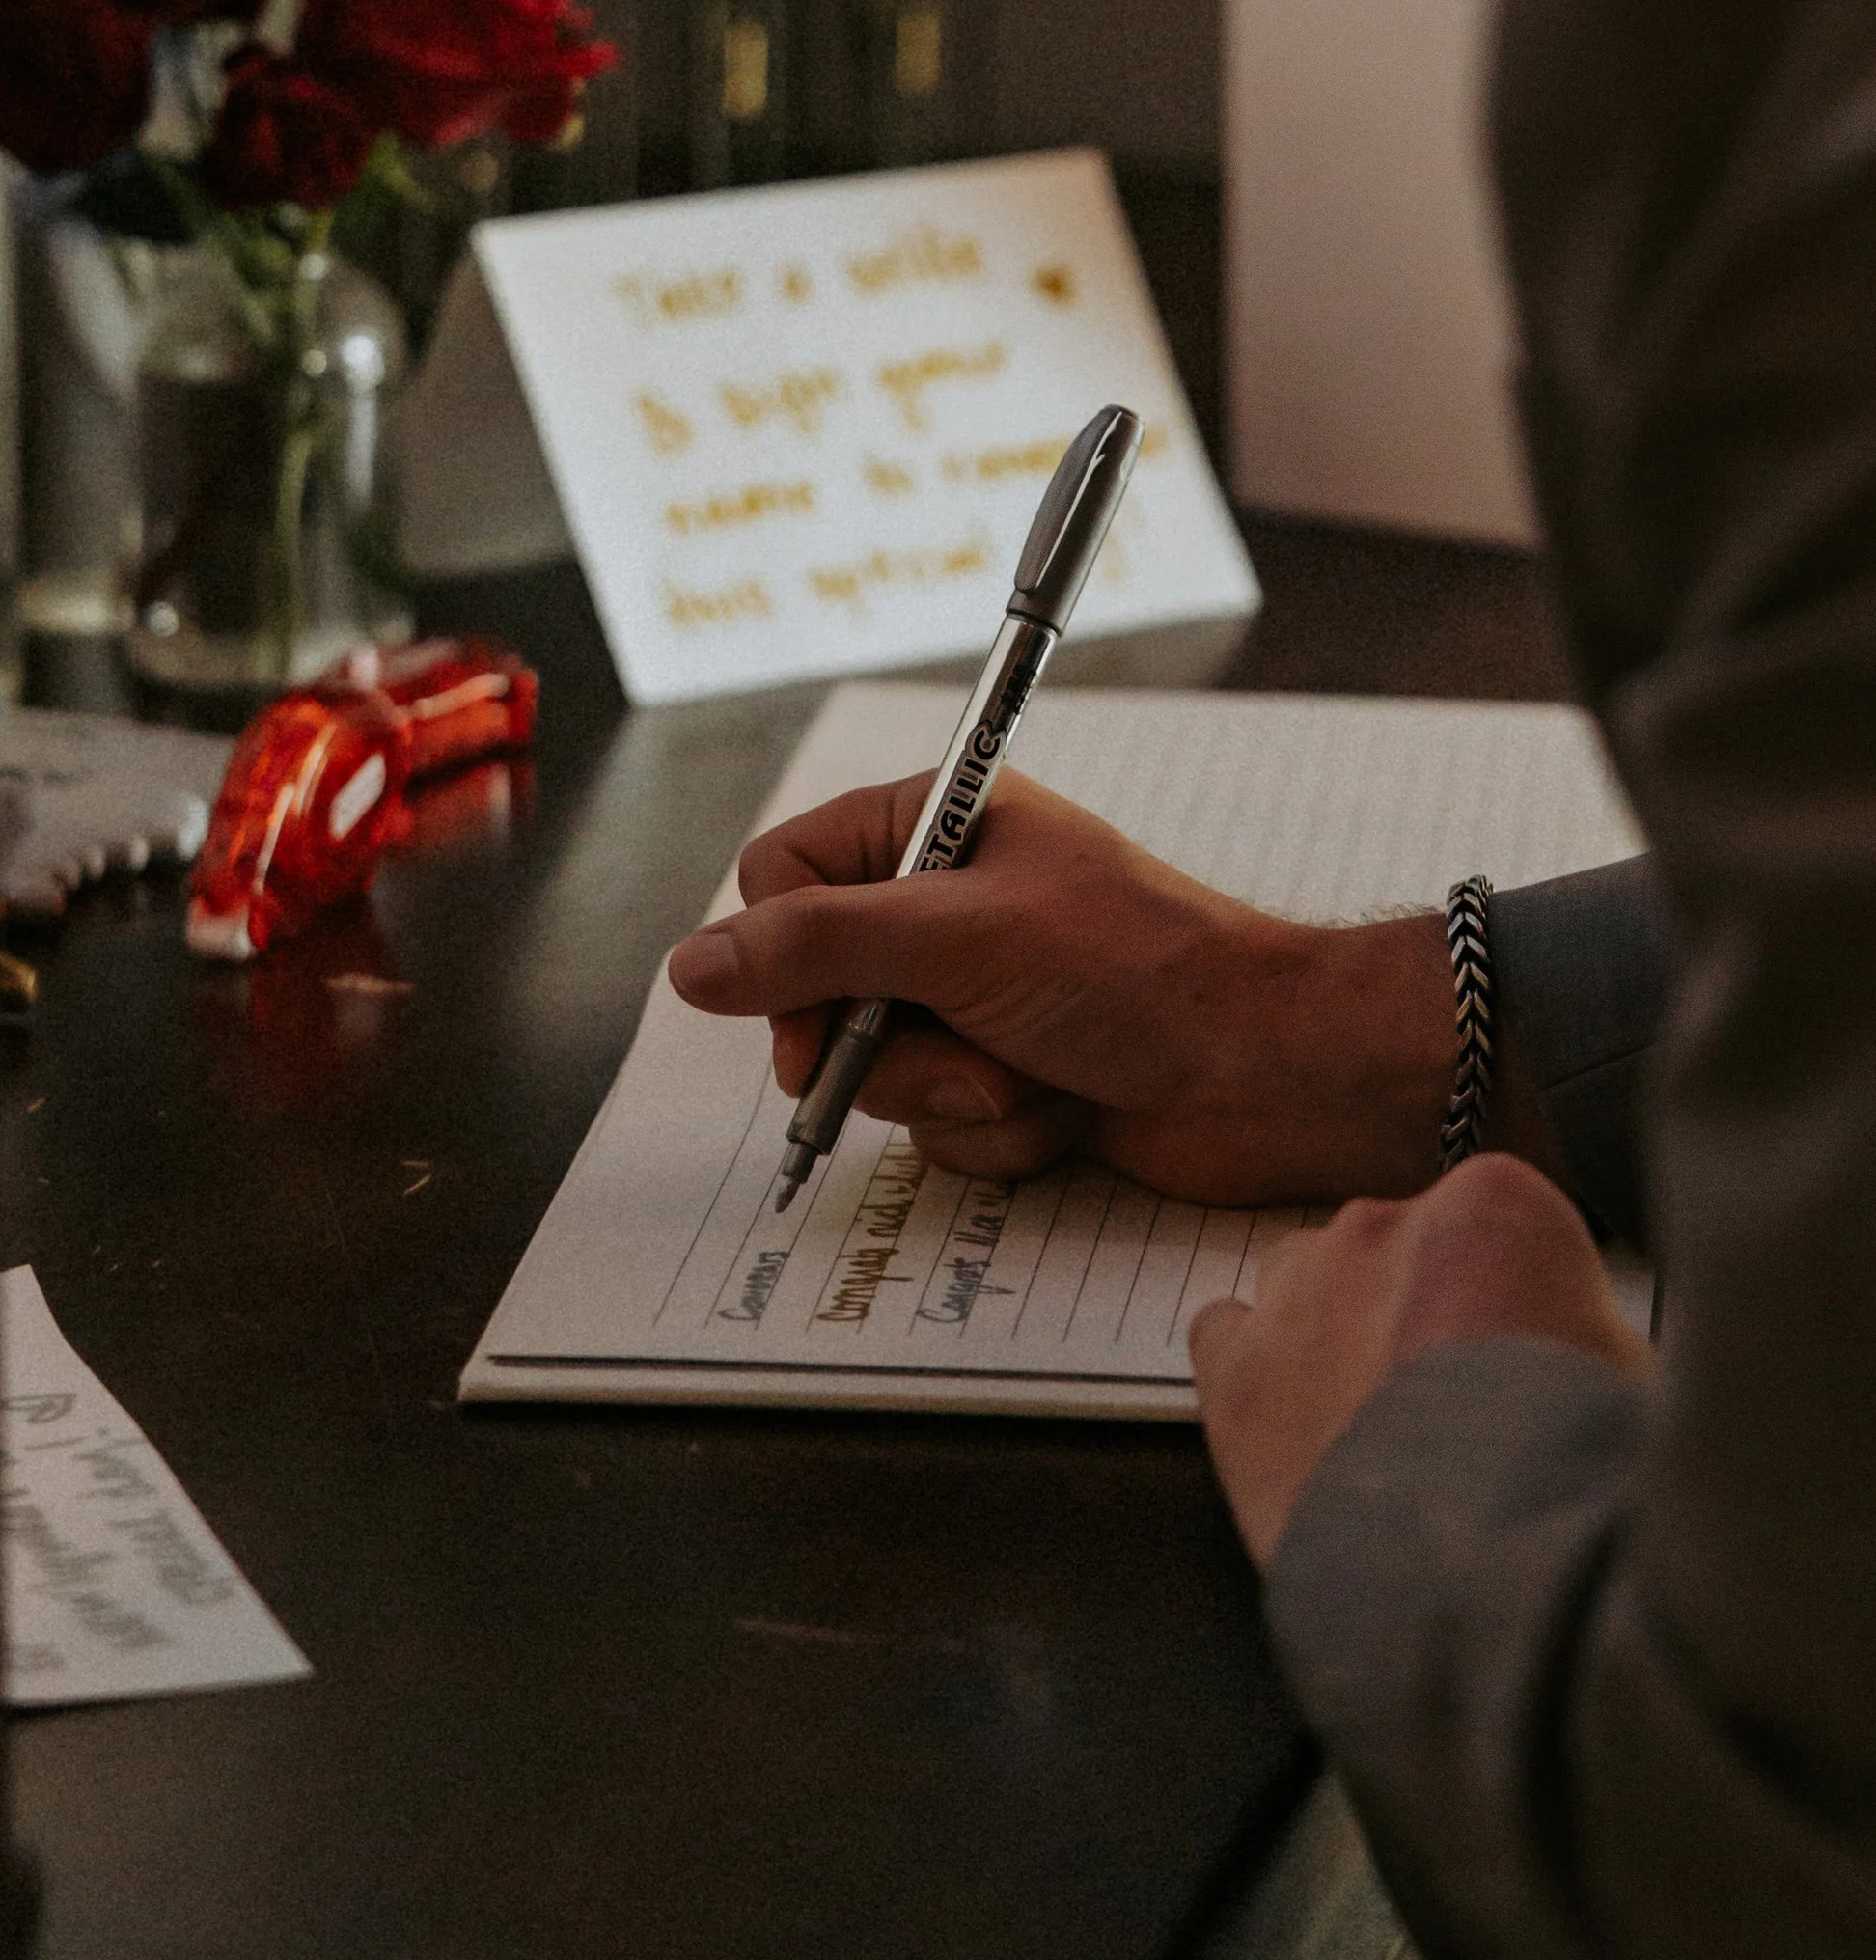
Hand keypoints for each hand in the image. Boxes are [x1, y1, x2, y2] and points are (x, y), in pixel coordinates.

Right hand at [665, 769, 1482, 1205]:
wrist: (1268, 1072)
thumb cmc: (1137, 968)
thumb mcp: (957, 937)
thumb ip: (813, 946)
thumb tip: (690, 965)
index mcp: (932, 826)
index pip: (781, 879)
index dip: (785, 955)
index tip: (823, 1013)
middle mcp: (943, 907)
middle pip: (814, 990)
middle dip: (881, 1046)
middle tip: (950, 1049)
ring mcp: (974, 996)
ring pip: (874, 1071)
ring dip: (950, 1094)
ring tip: (1033, 1072)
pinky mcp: (1006, 1074)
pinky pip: (936, 1124)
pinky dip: (995, 1132)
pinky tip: (1063, 1108)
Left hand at [1189, 1154, 1652, 1563]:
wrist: (1488, 1571)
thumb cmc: (1575, 1476)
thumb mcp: (1636, 1377)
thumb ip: (1587, 1329)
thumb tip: (1578, 1348)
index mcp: (1495, 1206)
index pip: (1499, 1224)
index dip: (1519, 1298)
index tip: (1532, 1350)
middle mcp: (1384, 1227)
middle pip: (1401, 1251)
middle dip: (1428, 1314)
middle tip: (1463, 1404)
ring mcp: (1300, 1295)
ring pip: (1307, 1281)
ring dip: (1339, 1333)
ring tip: (1384, 1425)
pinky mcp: (1239, 1373)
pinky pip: (1224, 1334)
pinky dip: (1254, 1368)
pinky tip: (1296, 1425)